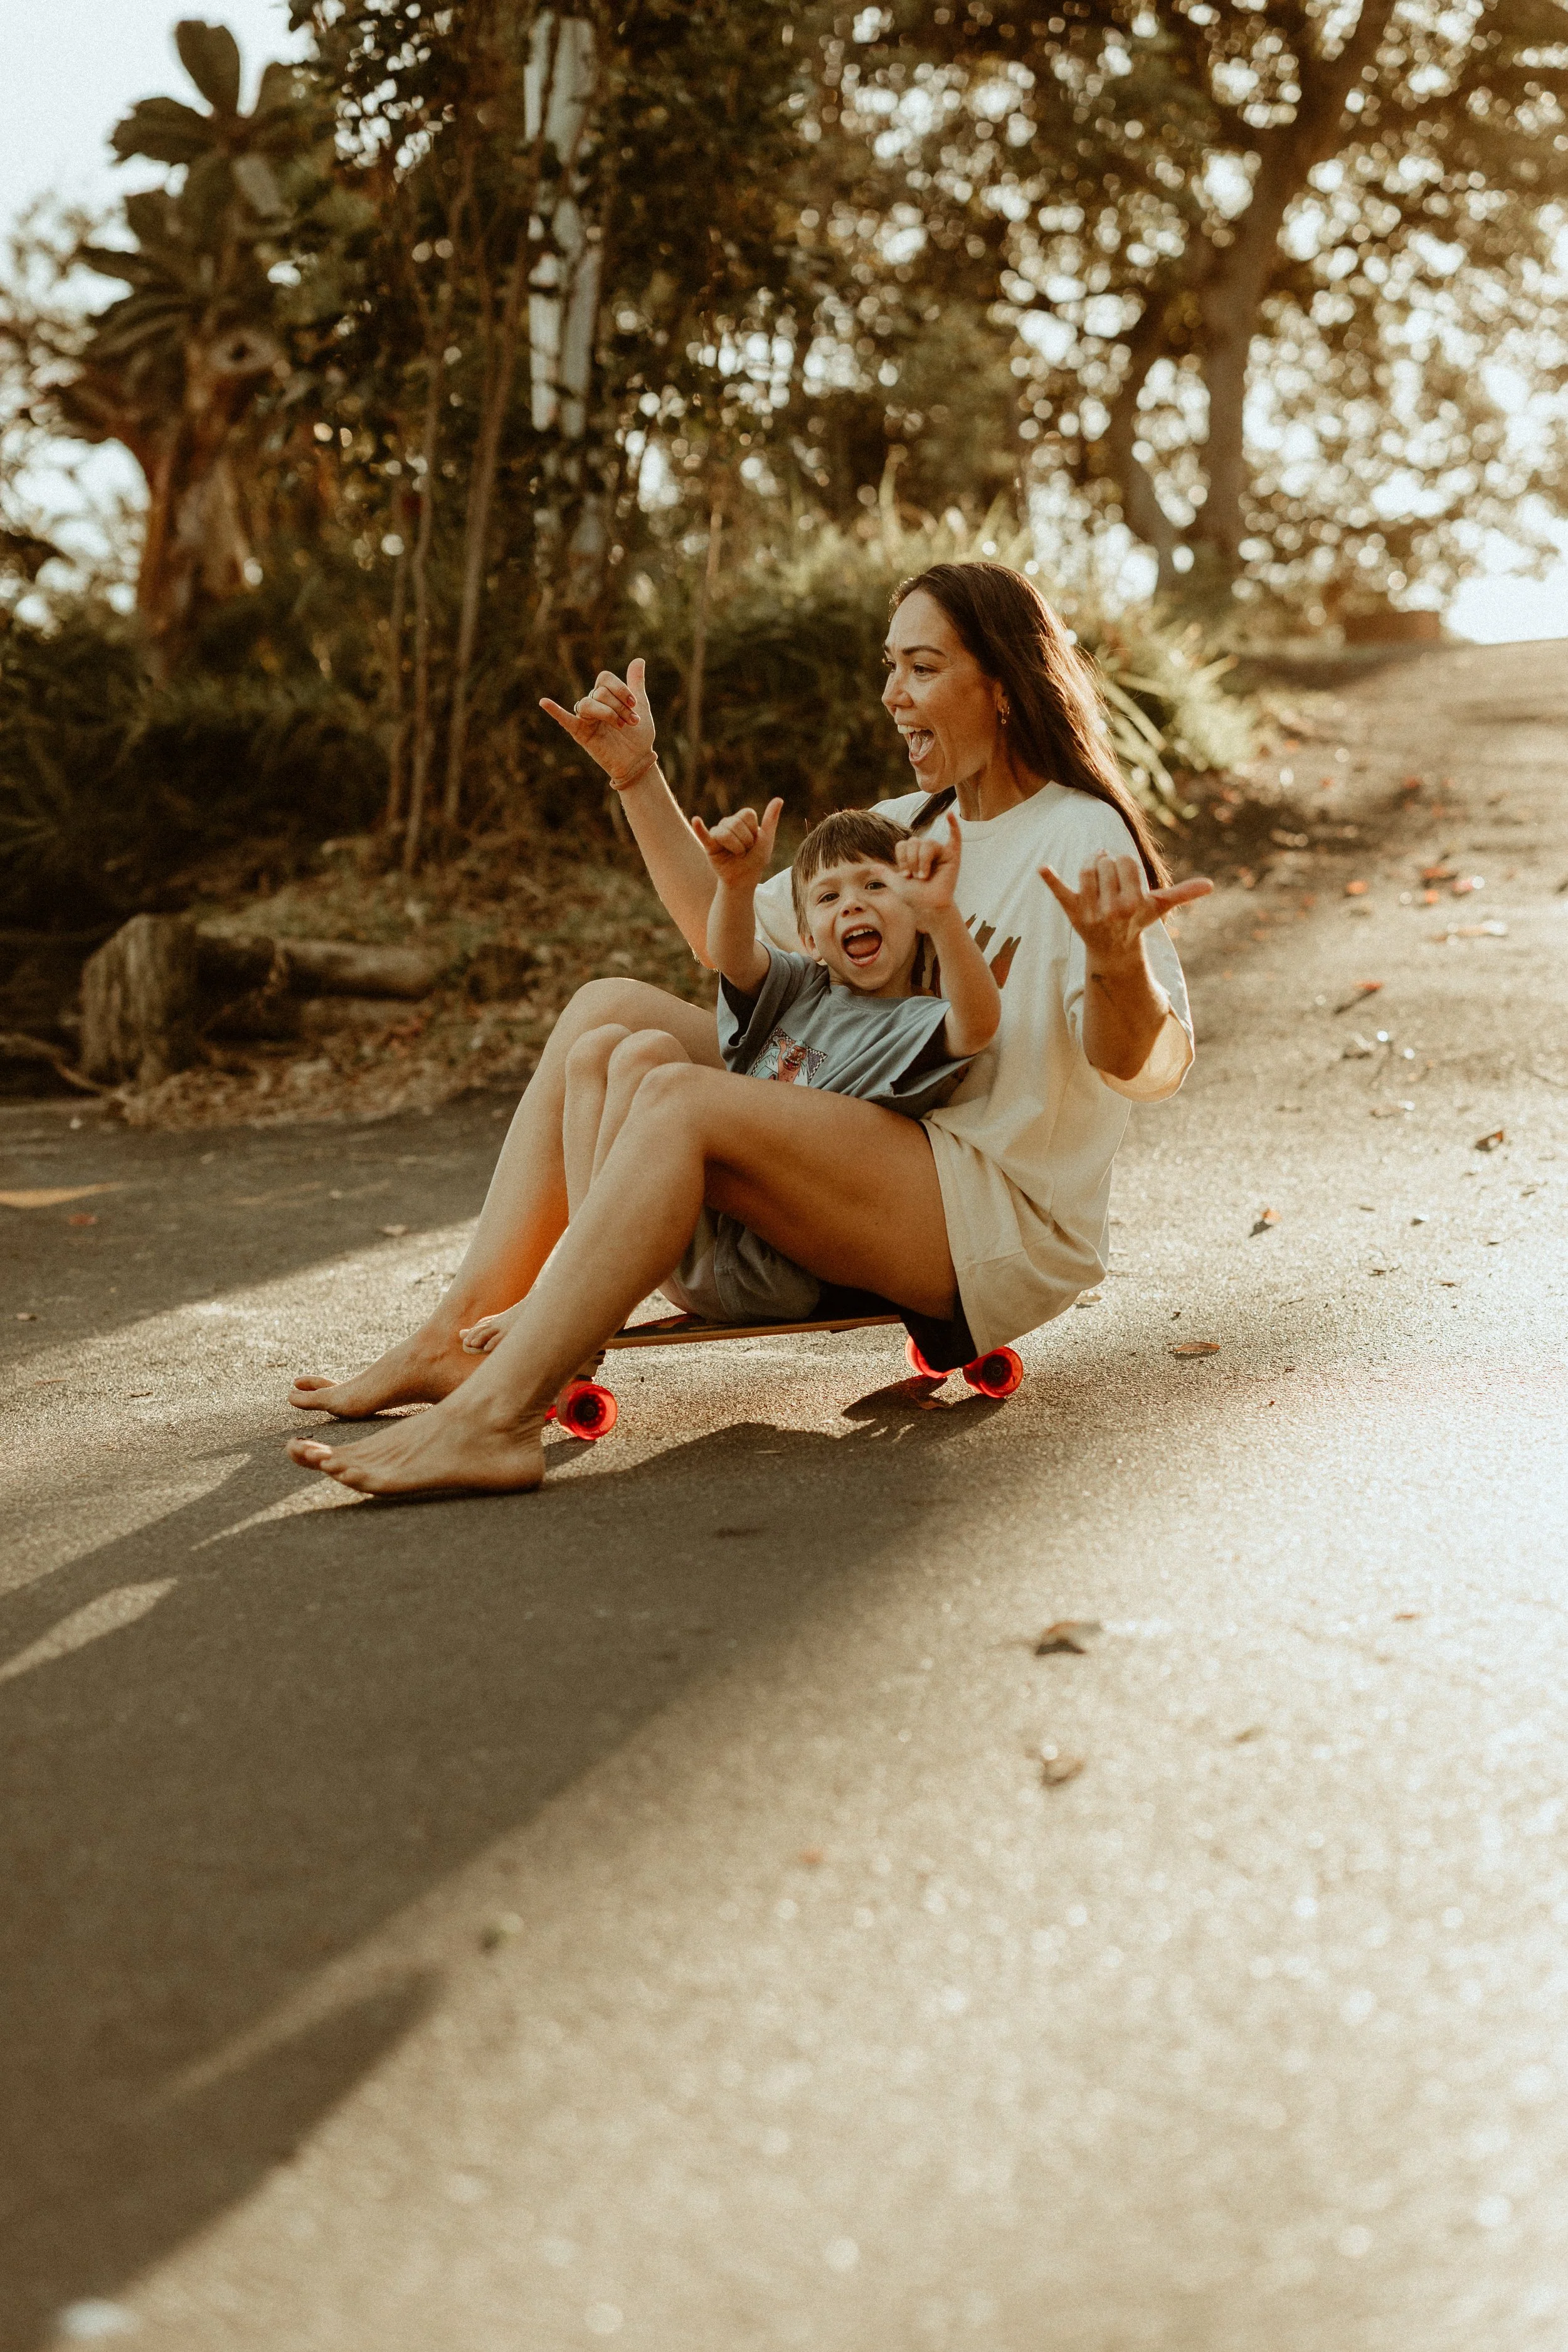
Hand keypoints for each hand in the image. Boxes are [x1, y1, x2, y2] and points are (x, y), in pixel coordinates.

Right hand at [540, 656, 656, 790]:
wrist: (638, 759)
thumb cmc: (638, 735)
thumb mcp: (640, 705)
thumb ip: (635, 683)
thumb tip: (639, 659)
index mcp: (605, 695)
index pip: (605, 679)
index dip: (620, 689)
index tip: (634, 704)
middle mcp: (593, 704)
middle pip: (599, 692)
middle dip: (619, 706)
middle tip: (632, 721)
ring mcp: (585, 718)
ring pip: (587, 703)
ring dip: (607, 713)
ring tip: (621, 726)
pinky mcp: (580, 733)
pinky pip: (564, 719)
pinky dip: (554, 710)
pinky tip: (544, 702)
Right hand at [691, 798, 782, 890]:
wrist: (744, 879)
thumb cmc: (756, 859)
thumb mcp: (766, 840)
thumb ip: (770, 820)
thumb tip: (779, 799)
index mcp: (743, 819)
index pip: (747, 814)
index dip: (753, 830)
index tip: (755, 841)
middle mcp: (729, 823)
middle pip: (735, 823)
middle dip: (744, 841)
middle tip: (744, 851)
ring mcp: (718, 833)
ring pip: (724, 833)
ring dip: (735, 848)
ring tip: (735, 854)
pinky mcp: (709, 844)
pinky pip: (703, 835)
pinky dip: (699, 829)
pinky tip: (696, 821)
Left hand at [890, 810, 962, 926]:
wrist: (928, 907)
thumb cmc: (915, 897)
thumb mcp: (896, 883)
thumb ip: (885, 873)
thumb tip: (872, 867)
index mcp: (914, 854)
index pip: (903, 844)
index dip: (901, 859)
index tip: (905, 875)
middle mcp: (927, 851)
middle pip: (914, 841)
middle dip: (911, 860)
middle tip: (916, 877)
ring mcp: (940, 852)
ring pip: (926, 843)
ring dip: (921, 861)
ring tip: (924, 876)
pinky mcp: (953, 856)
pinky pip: (955, 836)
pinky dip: (953, 824)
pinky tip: (950, 814)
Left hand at [1040, 854, 1211, 967]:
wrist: (1113, 949)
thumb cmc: (1138, 921)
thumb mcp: (1159, 907)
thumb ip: (1183, 894)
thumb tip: (1210, 885)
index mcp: (1134, 903)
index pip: (1125, 862)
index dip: (1124, 864)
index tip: (1124, 875)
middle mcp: (1112, 909)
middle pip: (1105, 863)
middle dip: (1108, 863)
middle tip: (1110, 876)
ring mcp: (1090, 911)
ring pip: (1086, 870)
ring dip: (1090, 863)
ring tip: (1095, 866)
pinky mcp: (1072, 912)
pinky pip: (1060, 892)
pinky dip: (1051, 879)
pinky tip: (1042, 868)